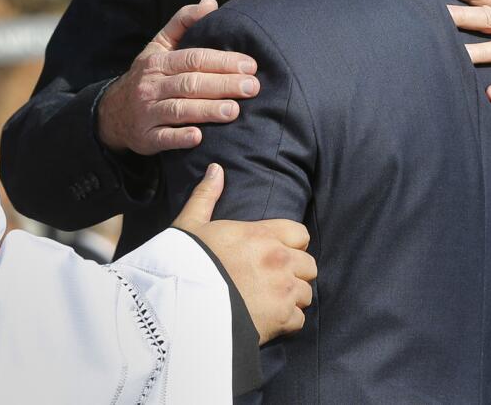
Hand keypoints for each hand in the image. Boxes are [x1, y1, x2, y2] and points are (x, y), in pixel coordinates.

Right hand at [98, 0, 259, 154]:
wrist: (113, 112)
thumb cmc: (147, 76)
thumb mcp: (159, 47)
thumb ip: (183, 22)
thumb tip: (211, 3)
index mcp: (158, 62)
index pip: (194, 59)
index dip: (223, 61)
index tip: (250, 65)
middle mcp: (151, 86)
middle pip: (190, 83)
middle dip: (223, 84)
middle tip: (252, 87)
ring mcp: (147, 112)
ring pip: (179, 109)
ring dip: (207, 110)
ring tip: (234, 111)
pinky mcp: (145, 138)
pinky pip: (163, 138)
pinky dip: (179, 138)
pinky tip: (198, 137)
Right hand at [173, 164, 316, 344]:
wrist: (181, 306)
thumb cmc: (185, 263)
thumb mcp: (191, 225)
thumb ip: (207, 196)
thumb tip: (216, 169)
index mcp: (261, 235)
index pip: (300, 234)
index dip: (291, 244)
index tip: (275, 252)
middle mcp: (279, 260)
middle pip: (309, 266)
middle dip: (295, 273)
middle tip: (273, 280)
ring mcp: (283, 291)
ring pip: (306, 294)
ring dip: (291, 298)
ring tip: (270, 302)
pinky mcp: (281, 319)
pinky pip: (298, 321)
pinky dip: (286, 322)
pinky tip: (268, 320)